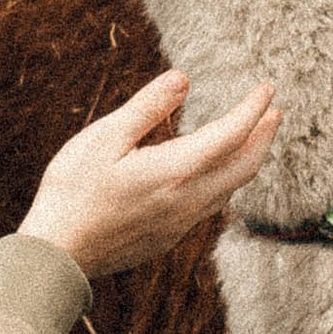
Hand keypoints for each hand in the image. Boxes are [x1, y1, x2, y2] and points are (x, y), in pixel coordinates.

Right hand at [19, 69, 279, 277]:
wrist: (58, 254)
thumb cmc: (73, 191)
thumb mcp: (104, 138)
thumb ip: (148, 108)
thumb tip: (182, 79)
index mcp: (175, 170)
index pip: (230, 134)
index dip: (253, 109)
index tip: (267, 88)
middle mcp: (188, 200)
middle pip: (244, 166)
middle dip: (263, 136)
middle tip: (274, 111)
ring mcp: (181, 224)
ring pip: (230, 189)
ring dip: (247, 160)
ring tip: (252, 138)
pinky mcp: (169, 238)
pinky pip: (210, 206)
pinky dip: (225, 182)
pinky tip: (214, 174)